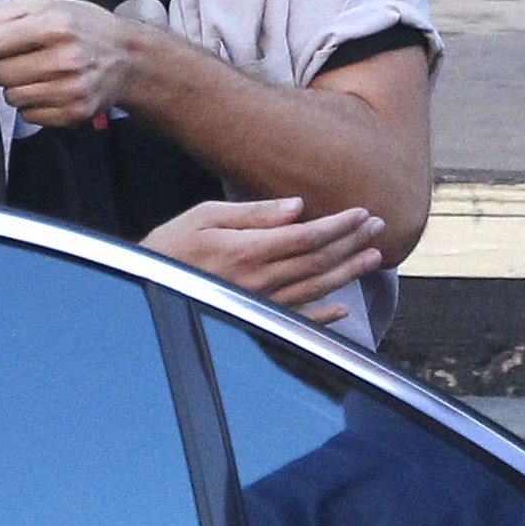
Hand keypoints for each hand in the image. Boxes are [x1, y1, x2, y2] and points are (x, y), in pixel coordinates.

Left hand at [0, 0, 129, 125]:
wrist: (126, 55)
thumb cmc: (77, 24)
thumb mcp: (36, 6)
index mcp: (56, 24)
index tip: (18, 37)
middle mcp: (67, 59)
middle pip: (0, 74)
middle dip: (8, 65)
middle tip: (32, 55)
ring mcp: (73, 89)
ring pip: (12, 98)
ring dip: (20, 86)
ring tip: (44, 71)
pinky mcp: (76, 113)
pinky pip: (29, 116)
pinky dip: (34, 104)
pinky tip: (54, 88)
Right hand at [141, 197, 383, 324]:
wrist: (145, 286)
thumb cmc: (171, 244)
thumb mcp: (206, 215)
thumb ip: (254, 213)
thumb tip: (297, 206)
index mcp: (250, 250)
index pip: (308, 236)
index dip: (339, 224)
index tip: (362, 213)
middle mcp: (261, 280)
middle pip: (319, 261)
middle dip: (352, 243)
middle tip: (379, 227)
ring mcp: (260, 304)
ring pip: (316, 289)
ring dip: (349, 273)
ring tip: (374, 258)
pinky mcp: (254, 320)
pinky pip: (298, 320)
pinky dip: (325, 316)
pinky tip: (344, 308)